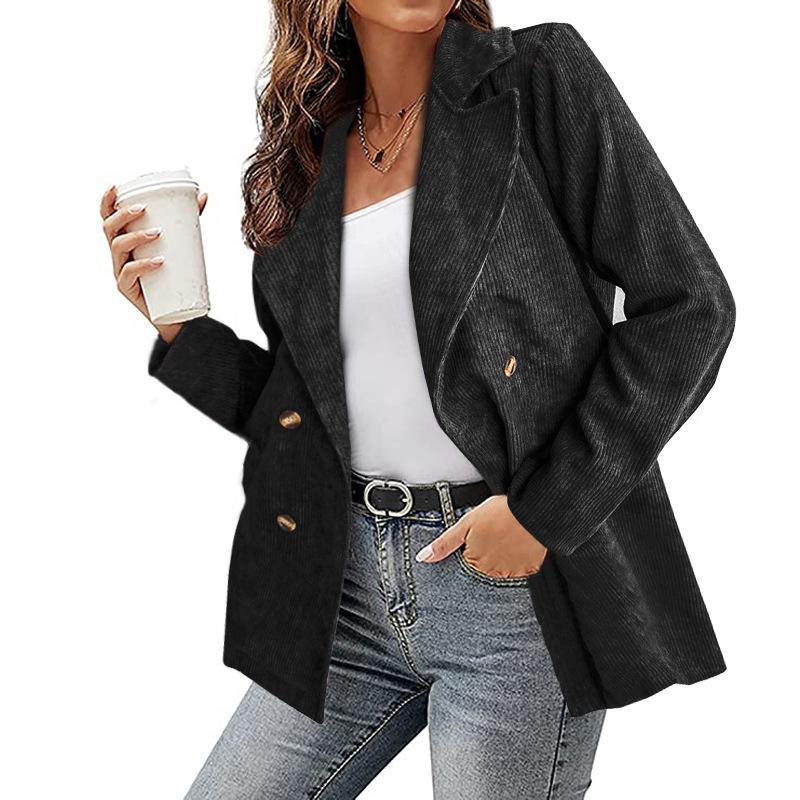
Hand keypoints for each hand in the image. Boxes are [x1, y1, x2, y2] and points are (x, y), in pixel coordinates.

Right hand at [99, 183, 208, 344]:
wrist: (178, 312)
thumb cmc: (175, 274)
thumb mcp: (180, 245)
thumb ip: (189, 220)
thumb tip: (203, 196)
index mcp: (125, 240)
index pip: (108, 217)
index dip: (106, 202)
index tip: (116, 187)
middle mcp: (118, 254)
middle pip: (109, 228)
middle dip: (123, 215)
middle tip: (144, 209)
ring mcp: (120, 271)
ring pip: (117, 248)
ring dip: (135, 236)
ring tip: (158, 233)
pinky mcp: (127, 289)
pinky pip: (129, 274)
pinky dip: (143, 265)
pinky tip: (158, 261)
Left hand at [414, 494, 547, 577]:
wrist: (531, 509)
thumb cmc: (499, 512)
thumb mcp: (465, 524)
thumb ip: (444, 544)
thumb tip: (422, 558)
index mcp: (474, 561)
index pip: (467, 561)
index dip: (473, 545)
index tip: (481, 534)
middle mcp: (492, 572)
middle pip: (484, 566)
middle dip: (488, 551)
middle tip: (496, 532)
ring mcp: (512, 572)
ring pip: (503, 567)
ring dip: (504, 555)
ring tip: (508, 535)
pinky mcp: (530, 568)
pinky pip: (521, 567)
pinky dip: (520, 556)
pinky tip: (520, 541)